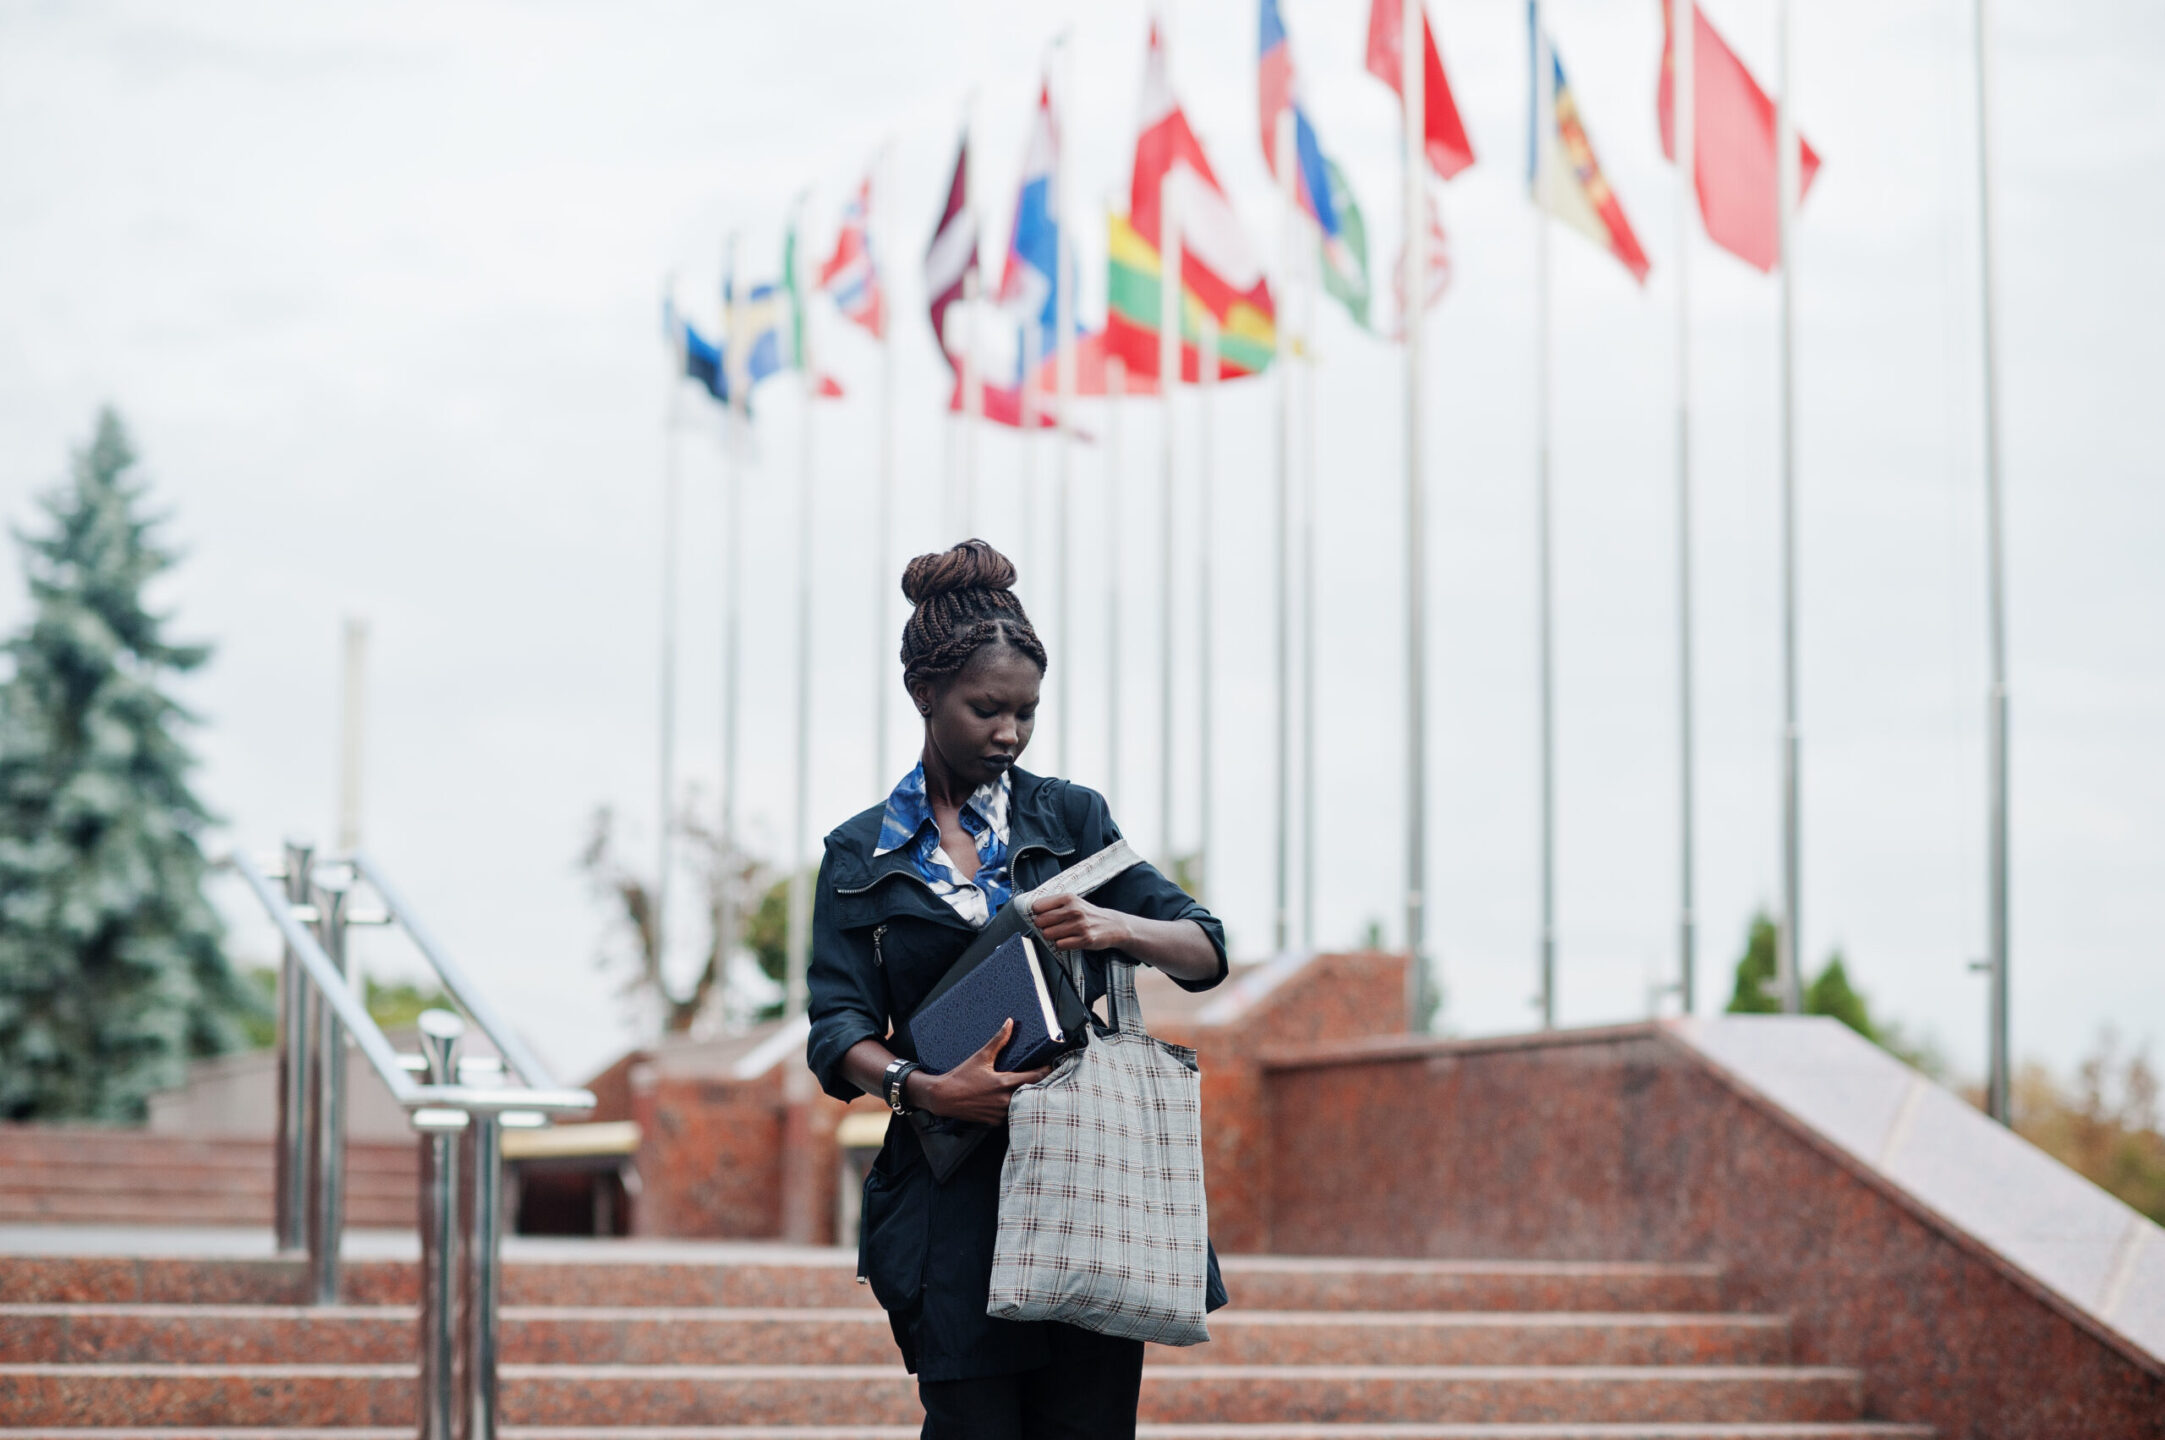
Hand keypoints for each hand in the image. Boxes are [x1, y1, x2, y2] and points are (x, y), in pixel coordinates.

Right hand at [909, 1020, 1051, 1124]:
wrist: (944, 1097)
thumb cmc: (962, 1076)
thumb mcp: (981, 1056)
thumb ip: (998, 1040)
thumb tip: (1010, 1022)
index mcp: (1004, 1083)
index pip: (1036, 1078)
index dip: (1047, 1071)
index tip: (1053, 1065)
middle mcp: (1005, 1100)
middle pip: (1034, 1094)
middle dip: (1042, 1085)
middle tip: (1049, 1077)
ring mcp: (1001, 1113)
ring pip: (1024, 1106)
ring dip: (1029, 1098)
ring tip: (1035, 1089)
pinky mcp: (995, 1122)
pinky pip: (1012, 1115)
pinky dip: (1015, 1108)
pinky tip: (1016, 1101)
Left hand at [1028, 894, 1131, 952]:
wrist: (1113, 925)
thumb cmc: (1088, 914)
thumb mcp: (1074, 902)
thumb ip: (1054, 904)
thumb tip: (1032, 912)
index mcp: (1069, 898)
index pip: (1038, 906)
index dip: (1037, 913)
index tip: (1041, 916)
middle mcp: (1074, 910)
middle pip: (1041, 921)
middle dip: (1042, 926)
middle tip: (1051, 927)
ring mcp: (1079, 925)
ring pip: (1048, 934)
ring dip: (1051, 936)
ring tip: (1061, 934)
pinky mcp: (1084, 939)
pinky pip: (1059, 945)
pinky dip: (1060, 944)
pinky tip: (1067, 940)